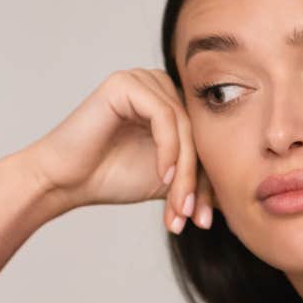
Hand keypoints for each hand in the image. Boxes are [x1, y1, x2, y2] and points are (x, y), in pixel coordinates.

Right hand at [17, 69, 214, 232]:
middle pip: (198, 133)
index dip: (208, 182)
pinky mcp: (125, 83)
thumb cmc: (109, 177)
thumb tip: (238, 195)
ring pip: (185, 128)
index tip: (205, 222)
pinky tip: (162, 177)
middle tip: (194, 219)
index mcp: (170, 103)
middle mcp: (158, 85)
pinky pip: (164, 117)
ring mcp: (142, 80)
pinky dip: (169, 150)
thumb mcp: (167, 180)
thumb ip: (197, 176)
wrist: (65, 182)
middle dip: (198, 182)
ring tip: (178, 207)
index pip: (205, 140)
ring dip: (185, 173)